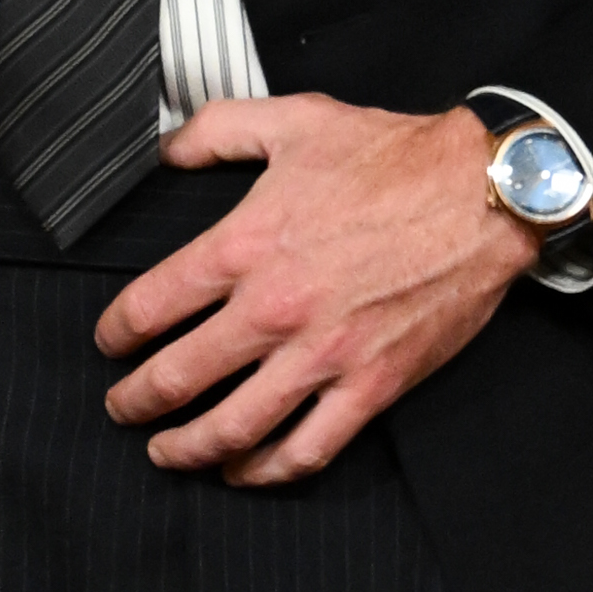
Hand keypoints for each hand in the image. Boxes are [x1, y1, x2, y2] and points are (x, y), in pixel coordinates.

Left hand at [95, 96, 534, 482]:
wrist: (484, 195)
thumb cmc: (394, 157)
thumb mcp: (294, 120)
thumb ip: (216, 131)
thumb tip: (164, 150)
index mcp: (245, 246)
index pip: (148, 307)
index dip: (114, 333)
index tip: (108, 343)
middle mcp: (274, 310)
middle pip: (176, 378)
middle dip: (134, 401)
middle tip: (120, 407)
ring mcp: (323, 356)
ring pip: (232, 428)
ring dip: (187, 449)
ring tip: (165, 452)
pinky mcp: (370, 386)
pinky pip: (306, 450)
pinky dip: (266, 471)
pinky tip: (244, 471)